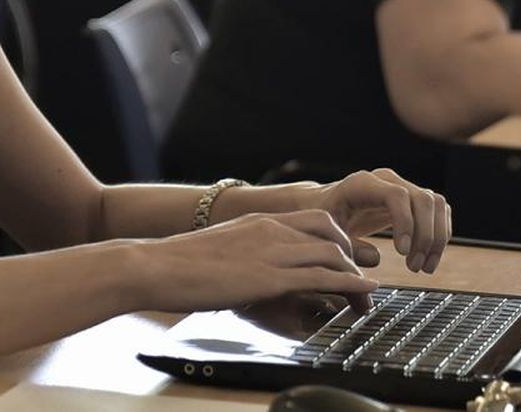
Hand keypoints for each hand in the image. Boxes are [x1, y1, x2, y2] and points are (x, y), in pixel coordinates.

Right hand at [135, 210, 377, 313]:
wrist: (155, 265)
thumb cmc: (178, 264)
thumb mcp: (222, 249)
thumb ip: (245, 253)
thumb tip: (253, 272)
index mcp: (260, 220)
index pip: (317, 220)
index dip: (340, 240)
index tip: (348, 262)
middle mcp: (271, 228)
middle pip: (332, 233)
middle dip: (354, 258)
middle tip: (362, 282)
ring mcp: (271, 250)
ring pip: (333, 254)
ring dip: (356, 277)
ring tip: (365, 299)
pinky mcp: (268, 276)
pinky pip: (321, 276)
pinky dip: (349, 285)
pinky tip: (362, 293)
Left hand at [309, 168, 451, 273]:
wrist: (328, 207)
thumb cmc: (325, 220)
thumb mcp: (327, 235)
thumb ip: (348, 248)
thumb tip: (376, 259)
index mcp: (362, 184)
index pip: (396, 195)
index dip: (405, 223)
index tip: (402, 252)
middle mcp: (387, 181)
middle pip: (423, 200)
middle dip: (424, 237)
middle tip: (414, 267)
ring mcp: (404, 187)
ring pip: (436, 205)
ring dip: (436, 239)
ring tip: (423, 267)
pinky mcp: (414, 200)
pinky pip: (439, 212)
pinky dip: (440, 236)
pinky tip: (428, 259)